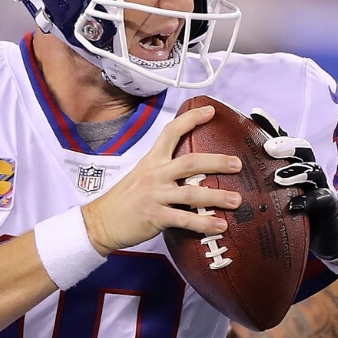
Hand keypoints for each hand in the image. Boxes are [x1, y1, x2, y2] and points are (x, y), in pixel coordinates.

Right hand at [82, 105, 240, 253]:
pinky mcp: (155, 216)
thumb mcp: (141, 175)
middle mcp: (155, 174)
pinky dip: (204, 223)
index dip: (191, 119)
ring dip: (217, 196)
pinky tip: (220, 225)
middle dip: (217, 161)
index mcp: (152, 160)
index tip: (210, 111)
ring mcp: (155, 195)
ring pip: (192, 193)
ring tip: (236, 200)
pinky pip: (185, 219)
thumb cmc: (124, 200)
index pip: (171, 132)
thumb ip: (164, 170)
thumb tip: (195, 170)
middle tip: (237, 164)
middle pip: (190, 162)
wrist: (100, 222)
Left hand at [250, 108, 337, 260]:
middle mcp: (308, 167)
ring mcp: (320, 184)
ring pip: (312, 171)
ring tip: (278, 178)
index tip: (254, 114)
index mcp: (293, 161)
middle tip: (269, 148)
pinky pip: (320, 199)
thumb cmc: (291, 207)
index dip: (271, 125)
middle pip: (302, 148)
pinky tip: (293, 206)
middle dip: (286, 145)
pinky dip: (307, 201)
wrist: (322, 231)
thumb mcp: (273, 190)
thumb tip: (223, 166)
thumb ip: (256, 176)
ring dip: (295, 172)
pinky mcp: (327, 204)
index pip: (283, 138)